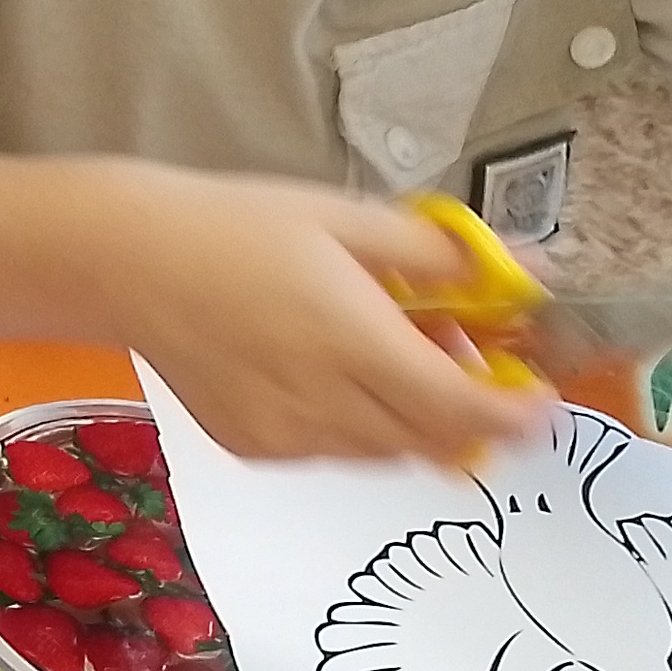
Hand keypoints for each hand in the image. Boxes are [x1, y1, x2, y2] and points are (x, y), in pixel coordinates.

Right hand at [86, 165, 545, 461]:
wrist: (128, 263)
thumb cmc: (239, 225)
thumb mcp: (347, 218)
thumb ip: (442, 255)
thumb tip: (529, 273)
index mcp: (356, 344)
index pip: (464, 410)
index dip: (516, 418)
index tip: (543, 404)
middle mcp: (326, 406)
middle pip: (432, 441)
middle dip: (469, 413)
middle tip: (468, 358)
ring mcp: (286, 437)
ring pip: (384, 451)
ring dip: (413, 418)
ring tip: (390, 353)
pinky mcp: (254, 448)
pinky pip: (331, 451)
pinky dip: (356, 424)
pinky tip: (328, 370)